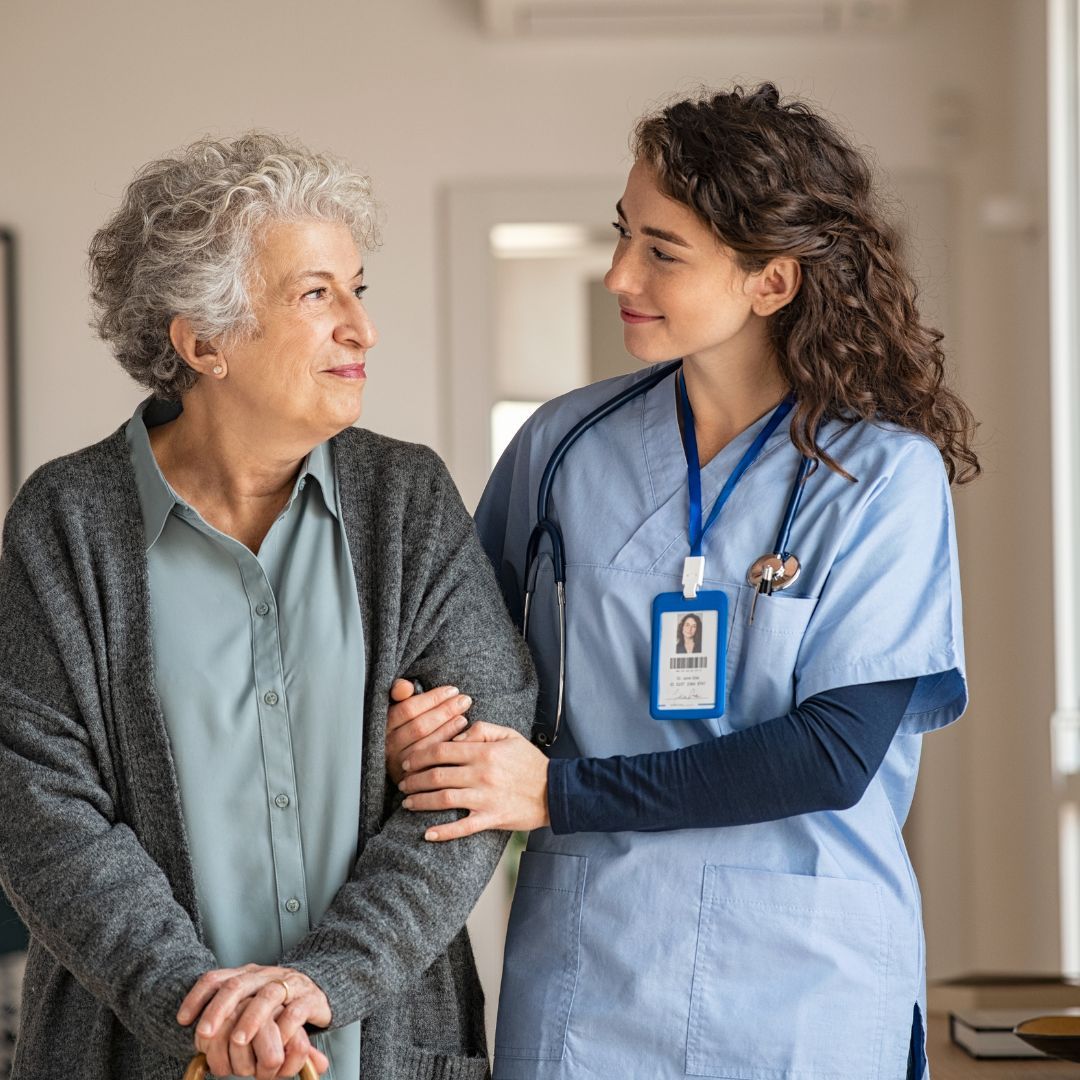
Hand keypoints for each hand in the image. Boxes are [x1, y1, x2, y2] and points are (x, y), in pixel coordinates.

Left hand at [178, 964, 330, 1078]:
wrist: (321, 989)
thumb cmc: (277, 1004)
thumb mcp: (250, 1002)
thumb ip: (225, 1012)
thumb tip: (183, 1024)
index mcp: (248, 975)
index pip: (217, 978)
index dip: (197, 996)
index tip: (183, 1020)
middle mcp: (266, 975)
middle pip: (239, 984)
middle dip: (219, 1008)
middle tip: (204, 1033)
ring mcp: (289, 985)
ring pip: (267, 996)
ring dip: (250, 1019)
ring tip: (238, 1041)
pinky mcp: (310, 1000)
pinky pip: (295, 1012)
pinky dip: (283, 1028)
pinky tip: (274, 1043)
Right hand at [386, 679, 471, 784]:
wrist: (403, 763)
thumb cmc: (405, 726)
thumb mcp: (399, 707)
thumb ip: (399, 692)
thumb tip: (406, 687)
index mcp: (384, 725)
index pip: (408, 709)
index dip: (432, 699)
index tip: (452, 690)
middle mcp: (388, 746)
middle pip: (419, 726)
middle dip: (445, 711)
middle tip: (465, 700)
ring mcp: (398, 764)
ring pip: (426, 744)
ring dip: (448, 728)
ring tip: (464, 716)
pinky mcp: (410, 779)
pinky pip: (432, 762)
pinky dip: (447, 747)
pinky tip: (461, 736)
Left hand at [397, 722, 549, 839]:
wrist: (556, 791)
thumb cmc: (530, 762)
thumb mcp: (509, 735)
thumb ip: (482, 729)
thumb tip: (455, 736)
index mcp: (484, 752)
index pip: (442, 750)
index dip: (419, 755)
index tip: (408, 761)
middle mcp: (481, 774)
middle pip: (436, 775)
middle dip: (413, 779)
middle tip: (402, 783)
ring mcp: (485, 799)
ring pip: (443, 799)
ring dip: (421, 801)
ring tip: (407, 803)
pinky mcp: (491, 818)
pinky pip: (462, 828)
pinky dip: (443, 832)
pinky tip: (427, 833)